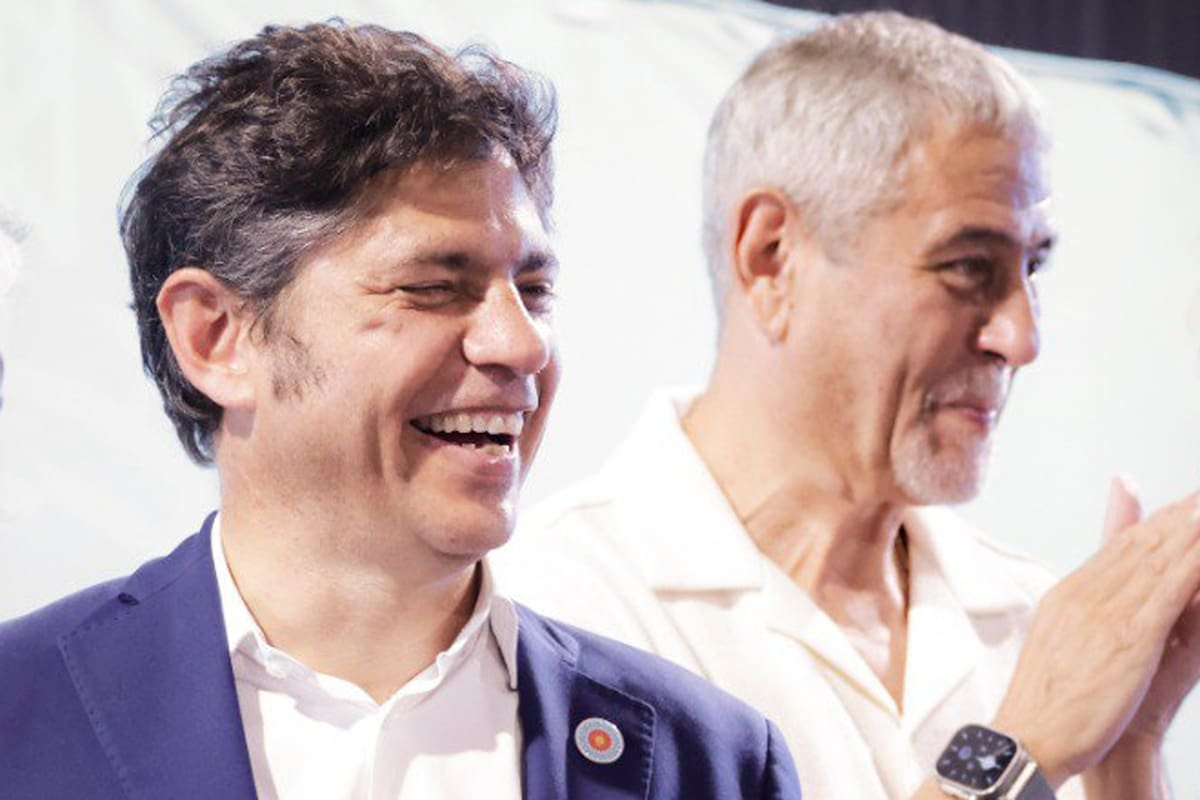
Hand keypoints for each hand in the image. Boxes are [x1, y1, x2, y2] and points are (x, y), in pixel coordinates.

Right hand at [991, 482, 1199, 787]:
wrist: (1029, 736)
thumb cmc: (1045, 706)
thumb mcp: (1059, 650)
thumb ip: (1079, 616)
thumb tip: (1090, 604)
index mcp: (1068, 595)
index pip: (1118, 548)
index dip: (1155, 522)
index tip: (1183, 505)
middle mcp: (1084, 594)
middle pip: (1140, 543)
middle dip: (1179, 516)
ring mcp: (1105, 613)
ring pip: (1157, 559)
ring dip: (1190, 530)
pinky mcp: (1128, 637)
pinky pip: (1168, 591)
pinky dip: (1192, 565)